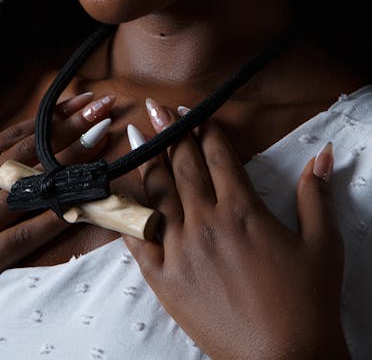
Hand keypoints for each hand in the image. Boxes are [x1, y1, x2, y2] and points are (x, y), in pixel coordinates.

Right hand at [0, 91, 113, 343]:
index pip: (13, 136)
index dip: (50, 117)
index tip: (78, 101)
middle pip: (30, 153)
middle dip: (71, 128)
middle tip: (102, 108)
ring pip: (34, 188)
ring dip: (73, 165)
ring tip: (104, 145)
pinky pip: (25, 237)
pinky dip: (56, 220)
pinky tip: (83, 205)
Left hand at [123, 100, 348, 359]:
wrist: (285, 359)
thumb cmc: (308, 302)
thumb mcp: (323, 244)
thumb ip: (316, 195)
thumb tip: (321, 157)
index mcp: (243, 209)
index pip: (218, 157)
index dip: (205, 130)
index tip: (194, 112)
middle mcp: (206, 222)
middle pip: (183, 165)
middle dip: (171, 131)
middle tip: (156, 106)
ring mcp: (180, 249)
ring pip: (158, 193)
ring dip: (146, 159)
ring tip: (134, 132)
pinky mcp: (164, 279)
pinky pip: (137, 239)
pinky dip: (127, 213)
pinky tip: (119, 193)